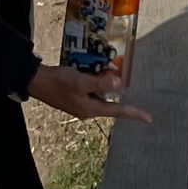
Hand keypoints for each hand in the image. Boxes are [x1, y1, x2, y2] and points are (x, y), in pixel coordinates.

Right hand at [28, 64, 151, 123]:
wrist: (38, 82)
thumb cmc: (59, 82)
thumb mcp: (81, 81)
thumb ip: (100, 84)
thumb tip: (120, 85)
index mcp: (90, 109)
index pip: (117, 111)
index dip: (134, 114)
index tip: (149, 118)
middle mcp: (88, 109)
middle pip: (110, 102)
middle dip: (118, 91)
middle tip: (124, 78)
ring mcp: (81, 103)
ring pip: (101, 94)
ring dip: (106, 83)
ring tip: (109, 70)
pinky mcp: (76, 96)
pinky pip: (93, 90)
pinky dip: (98, 81)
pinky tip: (97, 70)